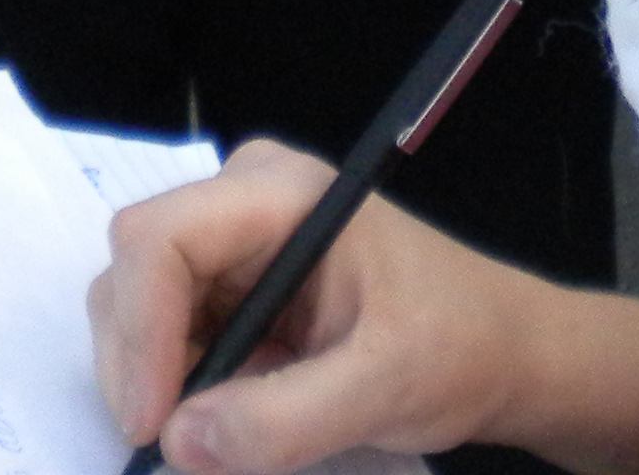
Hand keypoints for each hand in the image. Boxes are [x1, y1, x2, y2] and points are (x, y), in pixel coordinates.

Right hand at [89, 143, 540, 474]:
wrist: (503, 352)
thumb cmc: (460, 348)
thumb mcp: (384, 389)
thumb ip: (284, 420)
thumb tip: (179, 441)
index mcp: (281, 193)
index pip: (161, 240)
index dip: (139, 331)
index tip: (152, 424)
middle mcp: (245, 199)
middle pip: (135, 268)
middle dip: (139, 360)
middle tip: (169, 446)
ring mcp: (235, 240)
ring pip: (138, 302)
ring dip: (155, 377)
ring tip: (211, 434)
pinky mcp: (234, 283)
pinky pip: (168, 329)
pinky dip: (176, 383)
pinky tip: (223, 415)